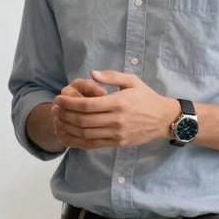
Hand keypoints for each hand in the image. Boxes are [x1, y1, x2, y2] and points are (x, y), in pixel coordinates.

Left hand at [52, 70, 177, 149]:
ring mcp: (117, 134)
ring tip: (59, 119)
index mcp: (118, 103)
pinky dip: (77, 140)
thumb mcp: (132, 81)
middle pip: (83, 120)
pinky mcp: (117, 143)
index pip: (87, 105)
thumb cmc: (146, 97)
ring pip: (85, 134)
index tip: (59, 98)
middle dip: (65, 114)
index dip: (69, 103)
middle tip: (55, 108)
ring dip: (68, 127)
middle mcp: (116, 120)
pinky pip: (93, 144)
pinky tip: (69, 133)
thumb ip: (111, 76)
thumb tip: (92, 74)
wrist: (163, 119)